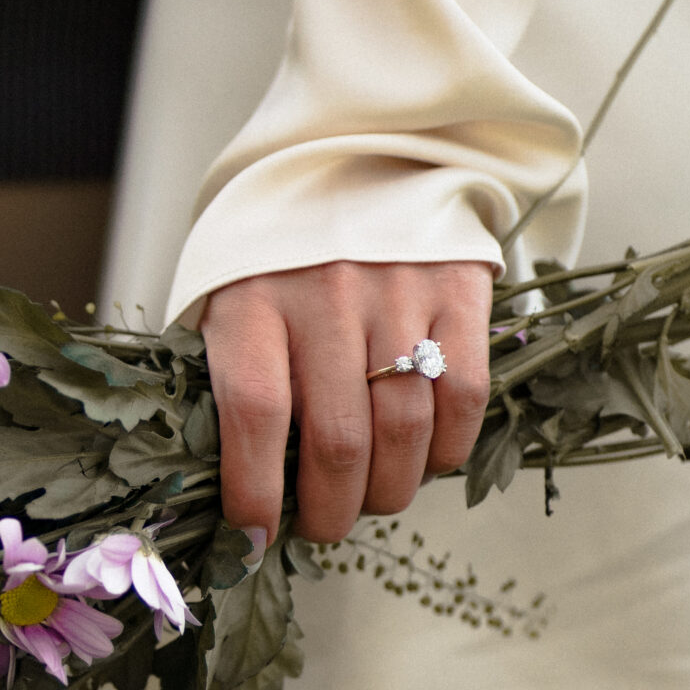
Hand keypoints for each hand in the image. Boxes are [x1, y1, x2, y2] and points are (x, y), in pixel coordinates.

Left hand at [204, 260, 494, 543]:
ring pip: (403, 430)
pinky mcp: (457, 289)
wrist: (357, 151)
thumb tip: (240, 489)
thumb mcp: (226, 293)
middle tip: (324, 524)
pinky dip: (446, 449)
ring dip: (389, 491)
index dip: (256, 494)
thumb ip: (228, 375)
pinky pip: (462, 396)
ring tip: (373, 498)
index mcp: (251, 297)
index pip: (255, 415)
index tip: (254, 538)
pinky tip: (425, 457)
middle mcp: (324, 293)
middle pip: (337, 441)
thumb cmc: (279, 247)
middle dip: (330, 510)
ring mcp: (397, 290)